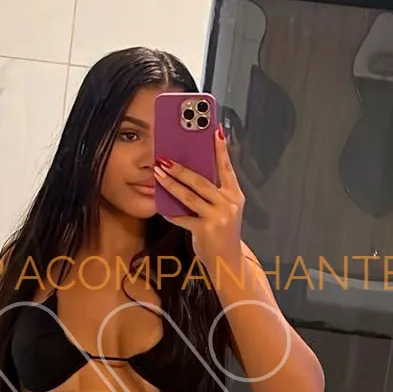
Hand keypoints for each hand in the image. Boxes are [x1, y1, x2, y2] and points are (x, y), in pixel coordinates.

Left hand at [153, 125, 245, 277]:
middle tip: (164, 159)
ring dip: (170, 184)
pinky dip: (170, 212)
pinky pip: (182, 217)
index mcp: (235, 195)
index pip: (226, 168)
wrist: (228, 260)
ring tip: (157, 174)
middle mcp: (229, 204)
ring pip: (188, 196)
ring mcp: (218, 217)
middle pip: (201, 181)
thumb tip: (191, 171)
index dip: (220, 149)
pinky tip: (160, 204)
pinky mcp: (205, 230)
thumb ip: (214, 192)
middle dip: (180, 169)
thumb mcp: (225, 209)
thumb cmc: (223, 231)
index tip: (214, 131)